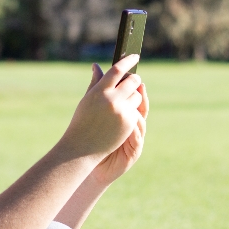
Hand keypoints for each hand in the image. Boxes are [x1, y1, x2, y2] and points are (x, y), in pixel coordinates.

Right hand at [60, 55, 143, 159]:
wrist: (82, 147)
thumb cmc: (81, 120)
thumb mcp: (87, 99)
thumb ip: (96, 82)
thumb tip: (97, 65)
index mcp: (99, 91)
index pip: (118, 70)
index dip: (128, 61)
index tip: (134, 56)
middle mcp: (112, 99)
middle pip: (133, 81)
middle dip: (134, 79)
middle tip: (133, 79)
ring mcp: (122, 111)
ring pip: (137, 95)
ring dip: (133, 95)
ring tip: (123, 101)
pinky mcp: (129, 123)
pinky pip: (137, 110)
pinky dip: (132, 109)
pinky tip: (122, 115)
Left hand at [86, 64, 148, 185]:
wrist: (88, 162)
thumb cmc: (93, 136)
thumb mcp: (95, 109)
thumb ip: (97, 89)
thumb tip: (95, 65)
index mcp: (125, 115)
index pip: (133, 96)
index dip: (134, 85)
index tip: (131, 72)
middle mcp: (133, 125)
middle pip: (141, 106)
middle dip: (139, 95)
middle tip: (135, 83)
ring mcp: (135, 138)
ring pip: (141, 121)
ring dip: (137, 111)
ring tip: (134, 99)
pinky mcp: (133, 151)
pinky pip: (138, 138)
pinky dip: (135, 129)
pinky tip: (131, 121)